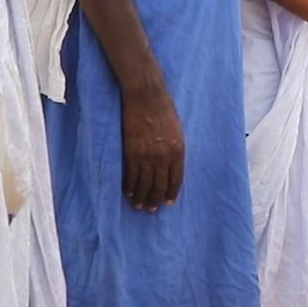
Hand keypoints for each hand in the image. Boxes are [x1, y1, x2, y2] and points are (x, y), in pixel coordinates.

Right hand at [121, 79, 185, 211]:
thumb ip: (174, 148)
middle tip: (151, 209)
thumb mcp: (177, 131)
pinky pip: (131, 175)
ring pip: (144, 183)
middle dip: (155, 199)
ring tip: (139, 206)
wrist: (147, 97)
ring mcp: (147, 156)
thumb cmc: (164, 110)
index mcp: (178, 151)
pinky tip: (128, 193)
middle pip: (159, 185)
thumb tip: (170, 165)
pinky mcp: (132, 152)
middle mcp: (164, 157)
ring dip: (141, 197)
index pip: (176, 179)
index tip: (168, 202)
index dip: (171, 192)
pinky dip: (130, 186)